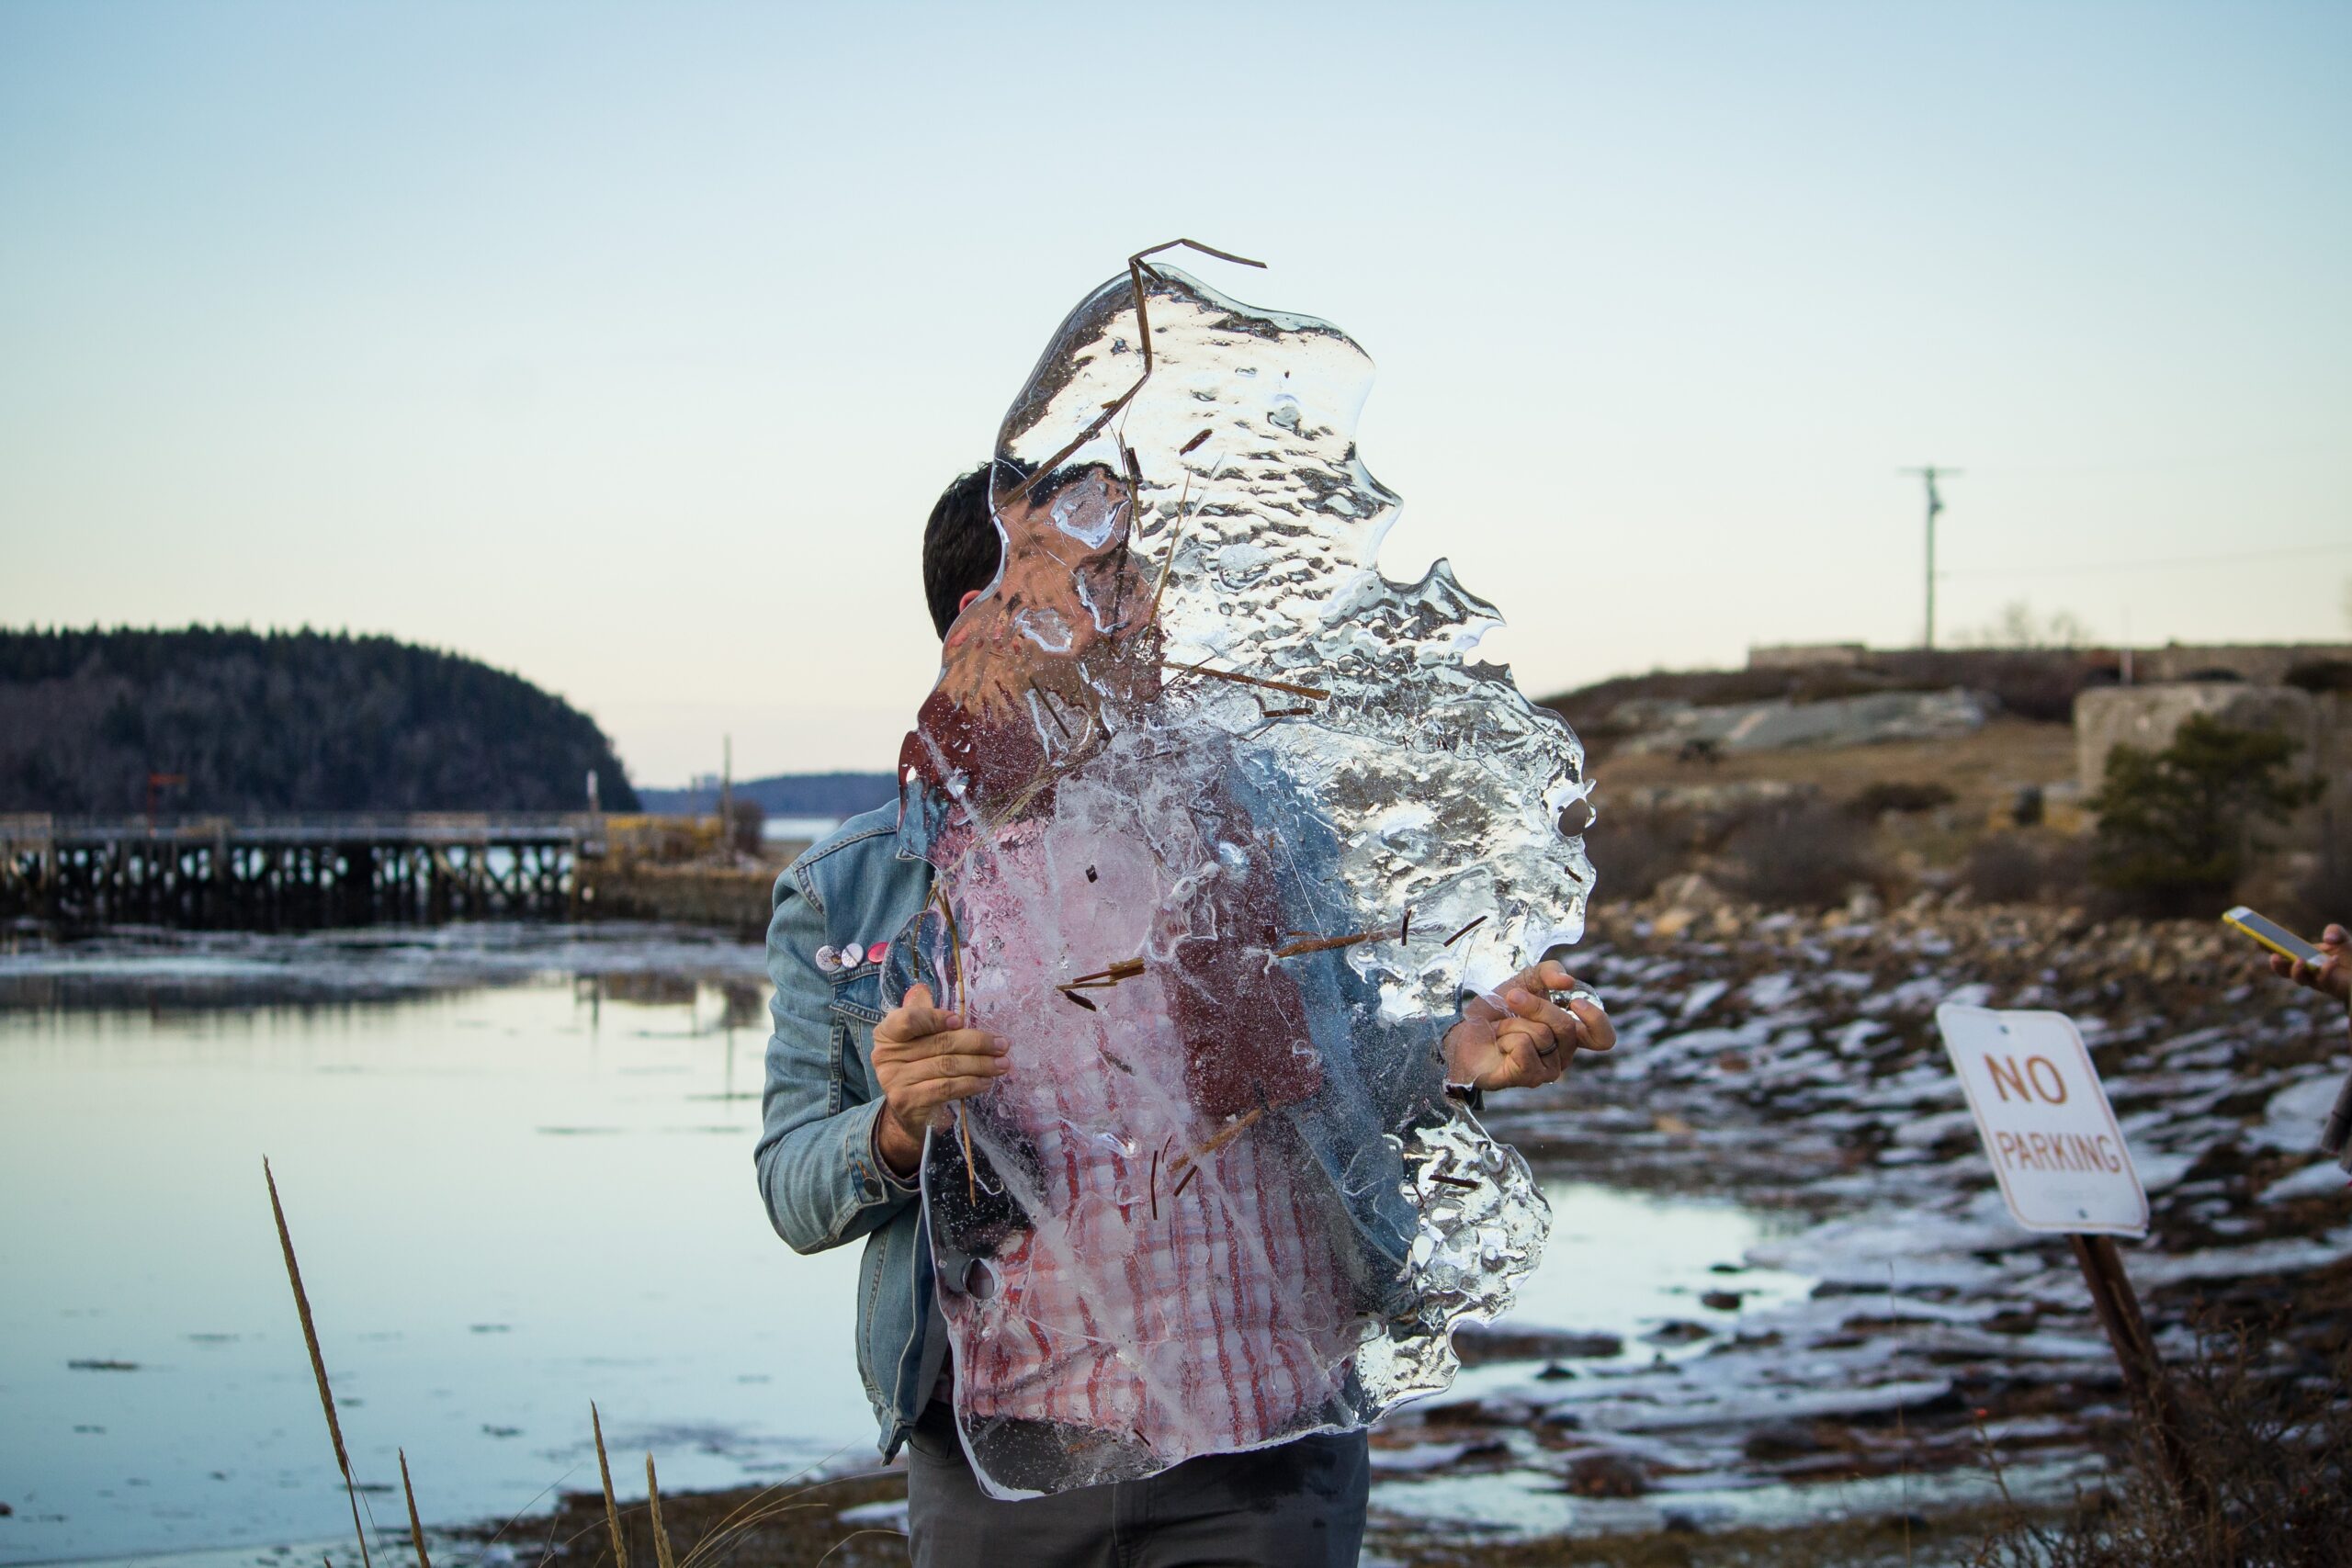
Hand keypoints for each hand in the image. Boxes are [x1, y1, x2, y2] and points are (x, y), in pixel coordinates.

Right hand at [870, 983, 1009, 1176]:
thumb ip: (927, 1019)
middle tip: (1002, 1044)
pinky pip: (946, 1089)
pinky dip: (970, 1084)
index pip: (909, 1020)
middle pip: (939, 1044)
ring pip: (947, 1067)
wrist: (905, 1110)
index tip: (960, 1021)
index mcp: (887, 1033)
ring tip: (1002, 1064)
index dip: (936, 1018)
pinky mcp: (908, 1101)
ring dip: (980, 1065)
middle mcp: (885, 1055)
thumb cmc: (917, 1065)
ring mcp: (894, 1080)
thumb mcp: (917, 1039)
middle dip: (976, 1043)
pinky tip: (986, 1082)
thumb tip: (942, 1002)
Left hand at [1442, 959, 1614, 1092]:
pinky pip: (1524, 1049)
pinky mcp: (1526, 1078)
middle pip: (1566, 1027)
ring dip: (1513, 1024)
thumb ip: (1549, 972)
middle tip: (1512, 998)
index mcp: (1569, 1033)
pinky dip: (1506, 1038)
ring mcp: (1546, 1070)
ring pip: (1542, 1036)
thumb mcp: (1525, 980)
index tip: (1575, 1002)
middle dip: (1535, 1006)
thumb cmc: (1499, 1011)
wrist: (1464, 1029)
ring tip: (1501, 1030)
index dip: (1597, 1020)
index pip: (1603, 1038)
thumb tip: (1568, 982)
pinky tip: (1499, 1045)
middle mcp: (1563, 1055)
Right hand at [2270, 923, 2350, 1008]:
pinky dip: (2326, 969)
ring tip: (2300, 960)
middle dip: (2276, 965)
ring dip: (2296, 970)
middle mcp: (2305, 970)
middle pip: (2283, 970)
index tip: (2257, 938)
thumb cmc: (2350, 957)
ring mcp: (2316, 980)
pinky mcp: (2330, 986)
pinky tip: (2333, 960)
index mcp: (2302, 955)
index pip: (2280, 951)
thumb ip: (2335, 930)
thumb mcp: (2342, 938)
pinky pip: (2323, 980)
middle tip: (2274, 957)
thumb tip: (2327, 938)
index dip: (2266, 946)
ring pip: (2299, 979)